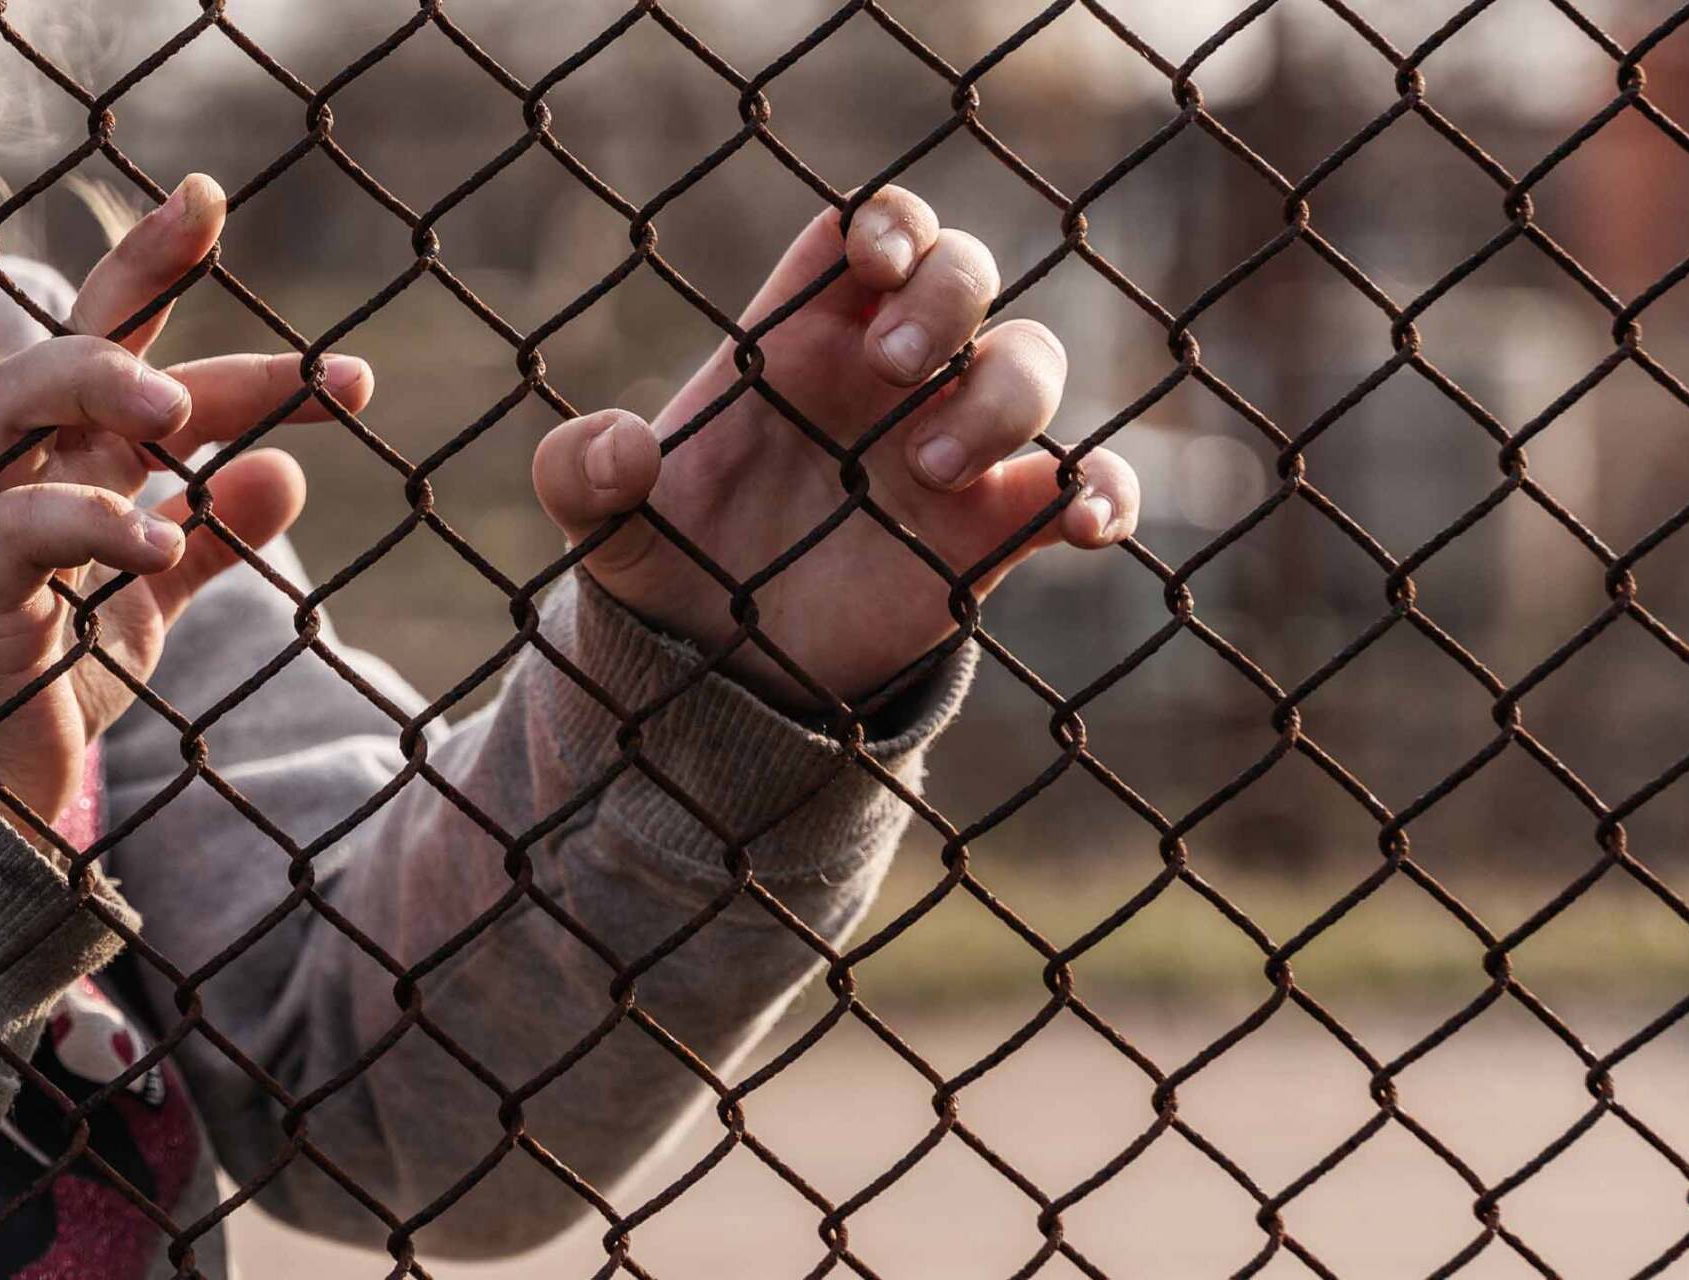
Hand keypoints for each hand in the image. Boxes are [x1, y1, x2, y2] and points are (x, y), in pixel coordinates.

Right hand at [0, 174, 374, 840]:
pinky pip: (15, 532)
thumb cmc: (53, 668)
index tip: (293, 296)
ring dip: (94, 382)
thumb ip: (212, 535)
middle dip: (135, 274)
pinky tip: (155, 540)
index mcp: (84, 459)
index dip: (204, 313)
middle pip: (71, 341)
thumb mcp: (152, 595)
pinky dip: (87, 524)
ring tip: (179, 411)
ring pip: (11, 404)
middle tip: (210, 231)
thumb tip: (286, 472)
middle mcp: (35, 470)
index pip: (141, 354)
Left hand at [531, 186, 1138, 709]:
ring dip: (1004, 395)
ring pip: (1030, 363)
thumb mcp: (608, 529)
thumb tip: (619, 445)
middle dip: (949, 296)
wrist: (727, 669)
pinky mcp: (991, 529)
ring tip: (931, 469)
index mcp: (801, 339)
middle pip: (964, 271)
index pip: (868, 233)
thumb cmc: (675, 563)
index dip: (889, 225)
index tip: (875, 267)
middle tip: (897, 368)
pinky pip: (1082, 483)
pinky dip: (1105, 489)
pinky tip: (1088, 523)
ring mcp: (950, 446)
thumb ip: (582, 478)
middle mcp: (888, 377)